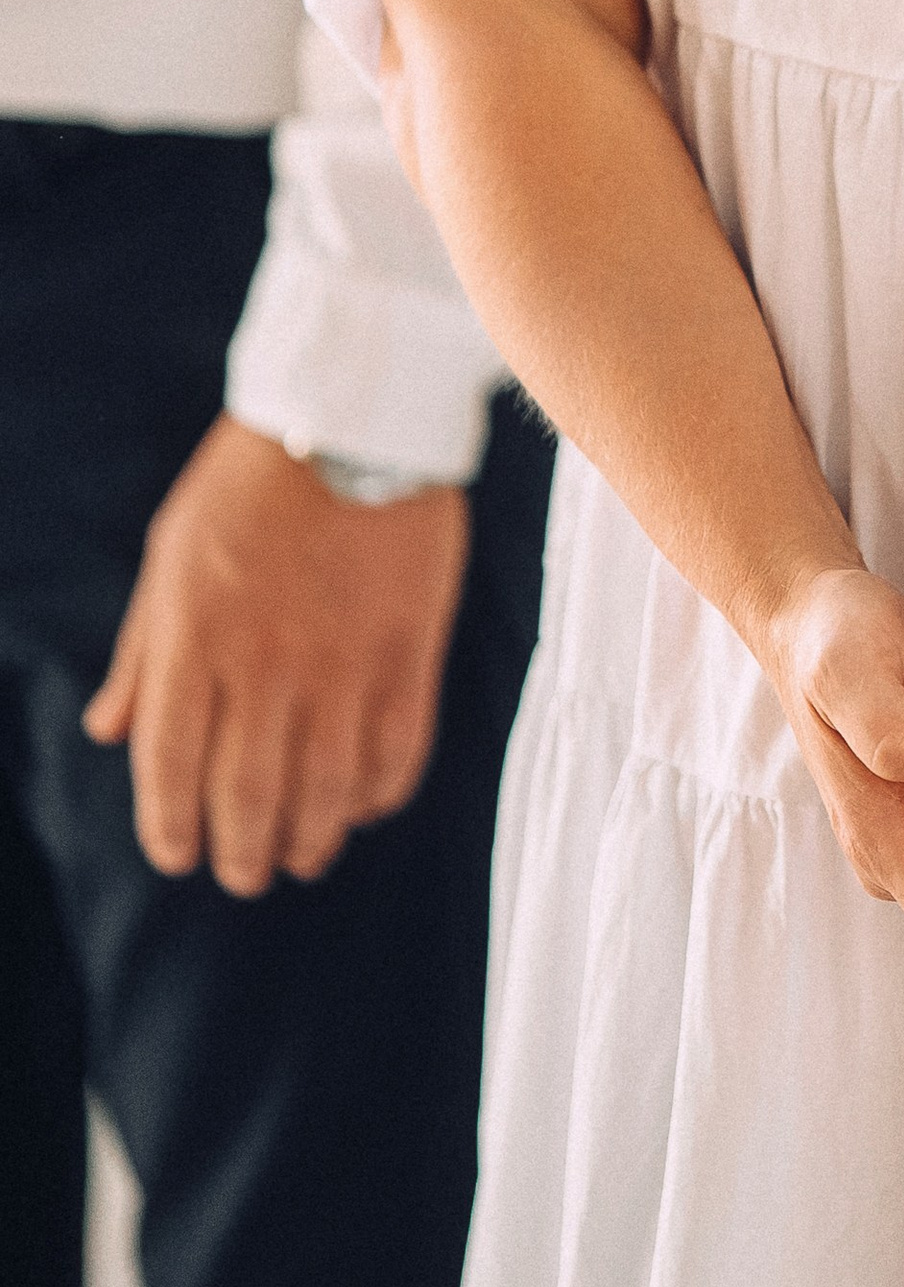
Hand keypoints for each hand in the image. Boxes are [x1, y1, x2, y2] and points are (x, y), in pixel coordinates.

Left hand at [82, 416, 467, 893]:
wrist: (356, 413)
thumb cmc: (249, 481)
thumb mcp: (170, 553)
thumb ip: (141, 651)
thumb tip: (108, 731)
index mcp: (196, 638)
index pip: (171, 769)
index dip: (170, 829)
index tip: (177, 855)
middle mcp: (266, 662)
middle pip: (248, 797)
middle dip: (242, 854)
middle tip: (245, 872)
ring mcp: (345, 659)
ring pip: (325, 790)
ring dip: (311, 839)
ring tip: (304, 854)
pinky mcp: (412, 647)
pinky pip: (398, 749)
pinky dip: (379, 793)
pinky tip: (364, 805)